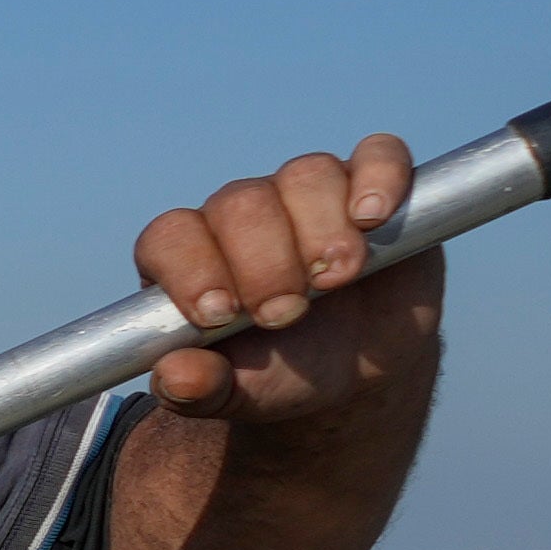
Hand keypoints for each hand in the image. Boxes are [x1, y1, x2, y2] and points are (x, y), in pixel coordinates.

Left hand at [135, 135, 427, 420]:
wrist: (359, 370)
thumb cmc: (284, 373)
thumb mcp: (243, 394)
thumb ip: (203, 390)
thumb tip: (175, 377)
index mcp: (193, 257)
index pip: (171, 237)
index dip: (191, 269)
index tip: (222, 315)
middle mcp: (246, 213)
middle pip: (241, 204)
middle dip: (264, 263)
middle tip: (288, 313)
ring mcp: (310, 194)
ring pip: (305, 176)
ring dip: (321, 230)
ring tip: (338, 279)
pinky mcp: (374, 186)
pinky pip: (378, 154)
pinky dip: (379, 177)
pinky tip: (374, 217)